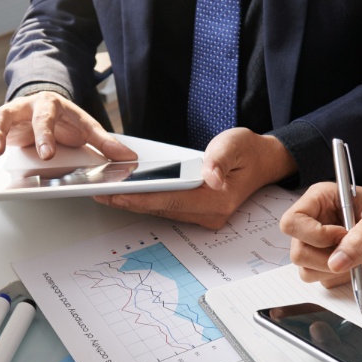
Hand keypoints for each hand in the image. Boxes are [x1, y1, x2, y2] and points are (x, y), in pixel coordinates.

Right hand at [0, 92, 133, 160]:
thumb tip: (129, 157)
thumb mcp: (86, 128)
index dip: (45, 136)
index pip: (46, 118)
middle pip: (9, 116)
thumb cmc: (65, 120)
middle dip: (1, 134)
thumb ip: (105, 143)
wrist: (46, 103)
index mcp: (49, 105)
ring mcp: (7, 114)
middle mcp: (24, 107)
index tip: (46, 155)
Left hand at [95, 128, 296, 229]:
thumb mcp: (235, 144)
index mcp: (217, 200)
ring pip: (160, 210)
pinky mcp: (196, 212)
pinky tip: (126, 192)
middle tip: (99, 193)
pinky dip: (145, 200)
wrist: (262, 161)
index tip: (116, 194)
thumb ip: (220, 158)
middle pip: (160, 209)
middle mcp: (209, 215)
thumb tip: (209, 175)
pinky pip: (166, 208)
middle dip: (128, 202)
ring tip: (105, 193)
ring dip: (133, 203)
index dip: (140, 198)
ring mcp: (202, 217)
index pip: (170, 200)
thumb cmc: (247, 151)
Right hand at [279, 182, 361, 286]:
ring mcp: (318, 243)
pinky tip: (359, 261)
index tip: (342, 235)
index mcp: (318, 199)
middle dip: (327, 259)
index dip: (315, 235)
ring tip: (360, 255)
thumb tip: (336, 263)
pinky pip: (323, 279)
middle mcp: (313, 221)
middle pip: (298, 252)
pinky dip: (342, 276)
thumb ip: (360, 239)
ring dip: (336, 270)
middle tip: (355, 252)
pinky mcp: (327, 259)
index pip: (292, 222)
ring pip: (307, 270)